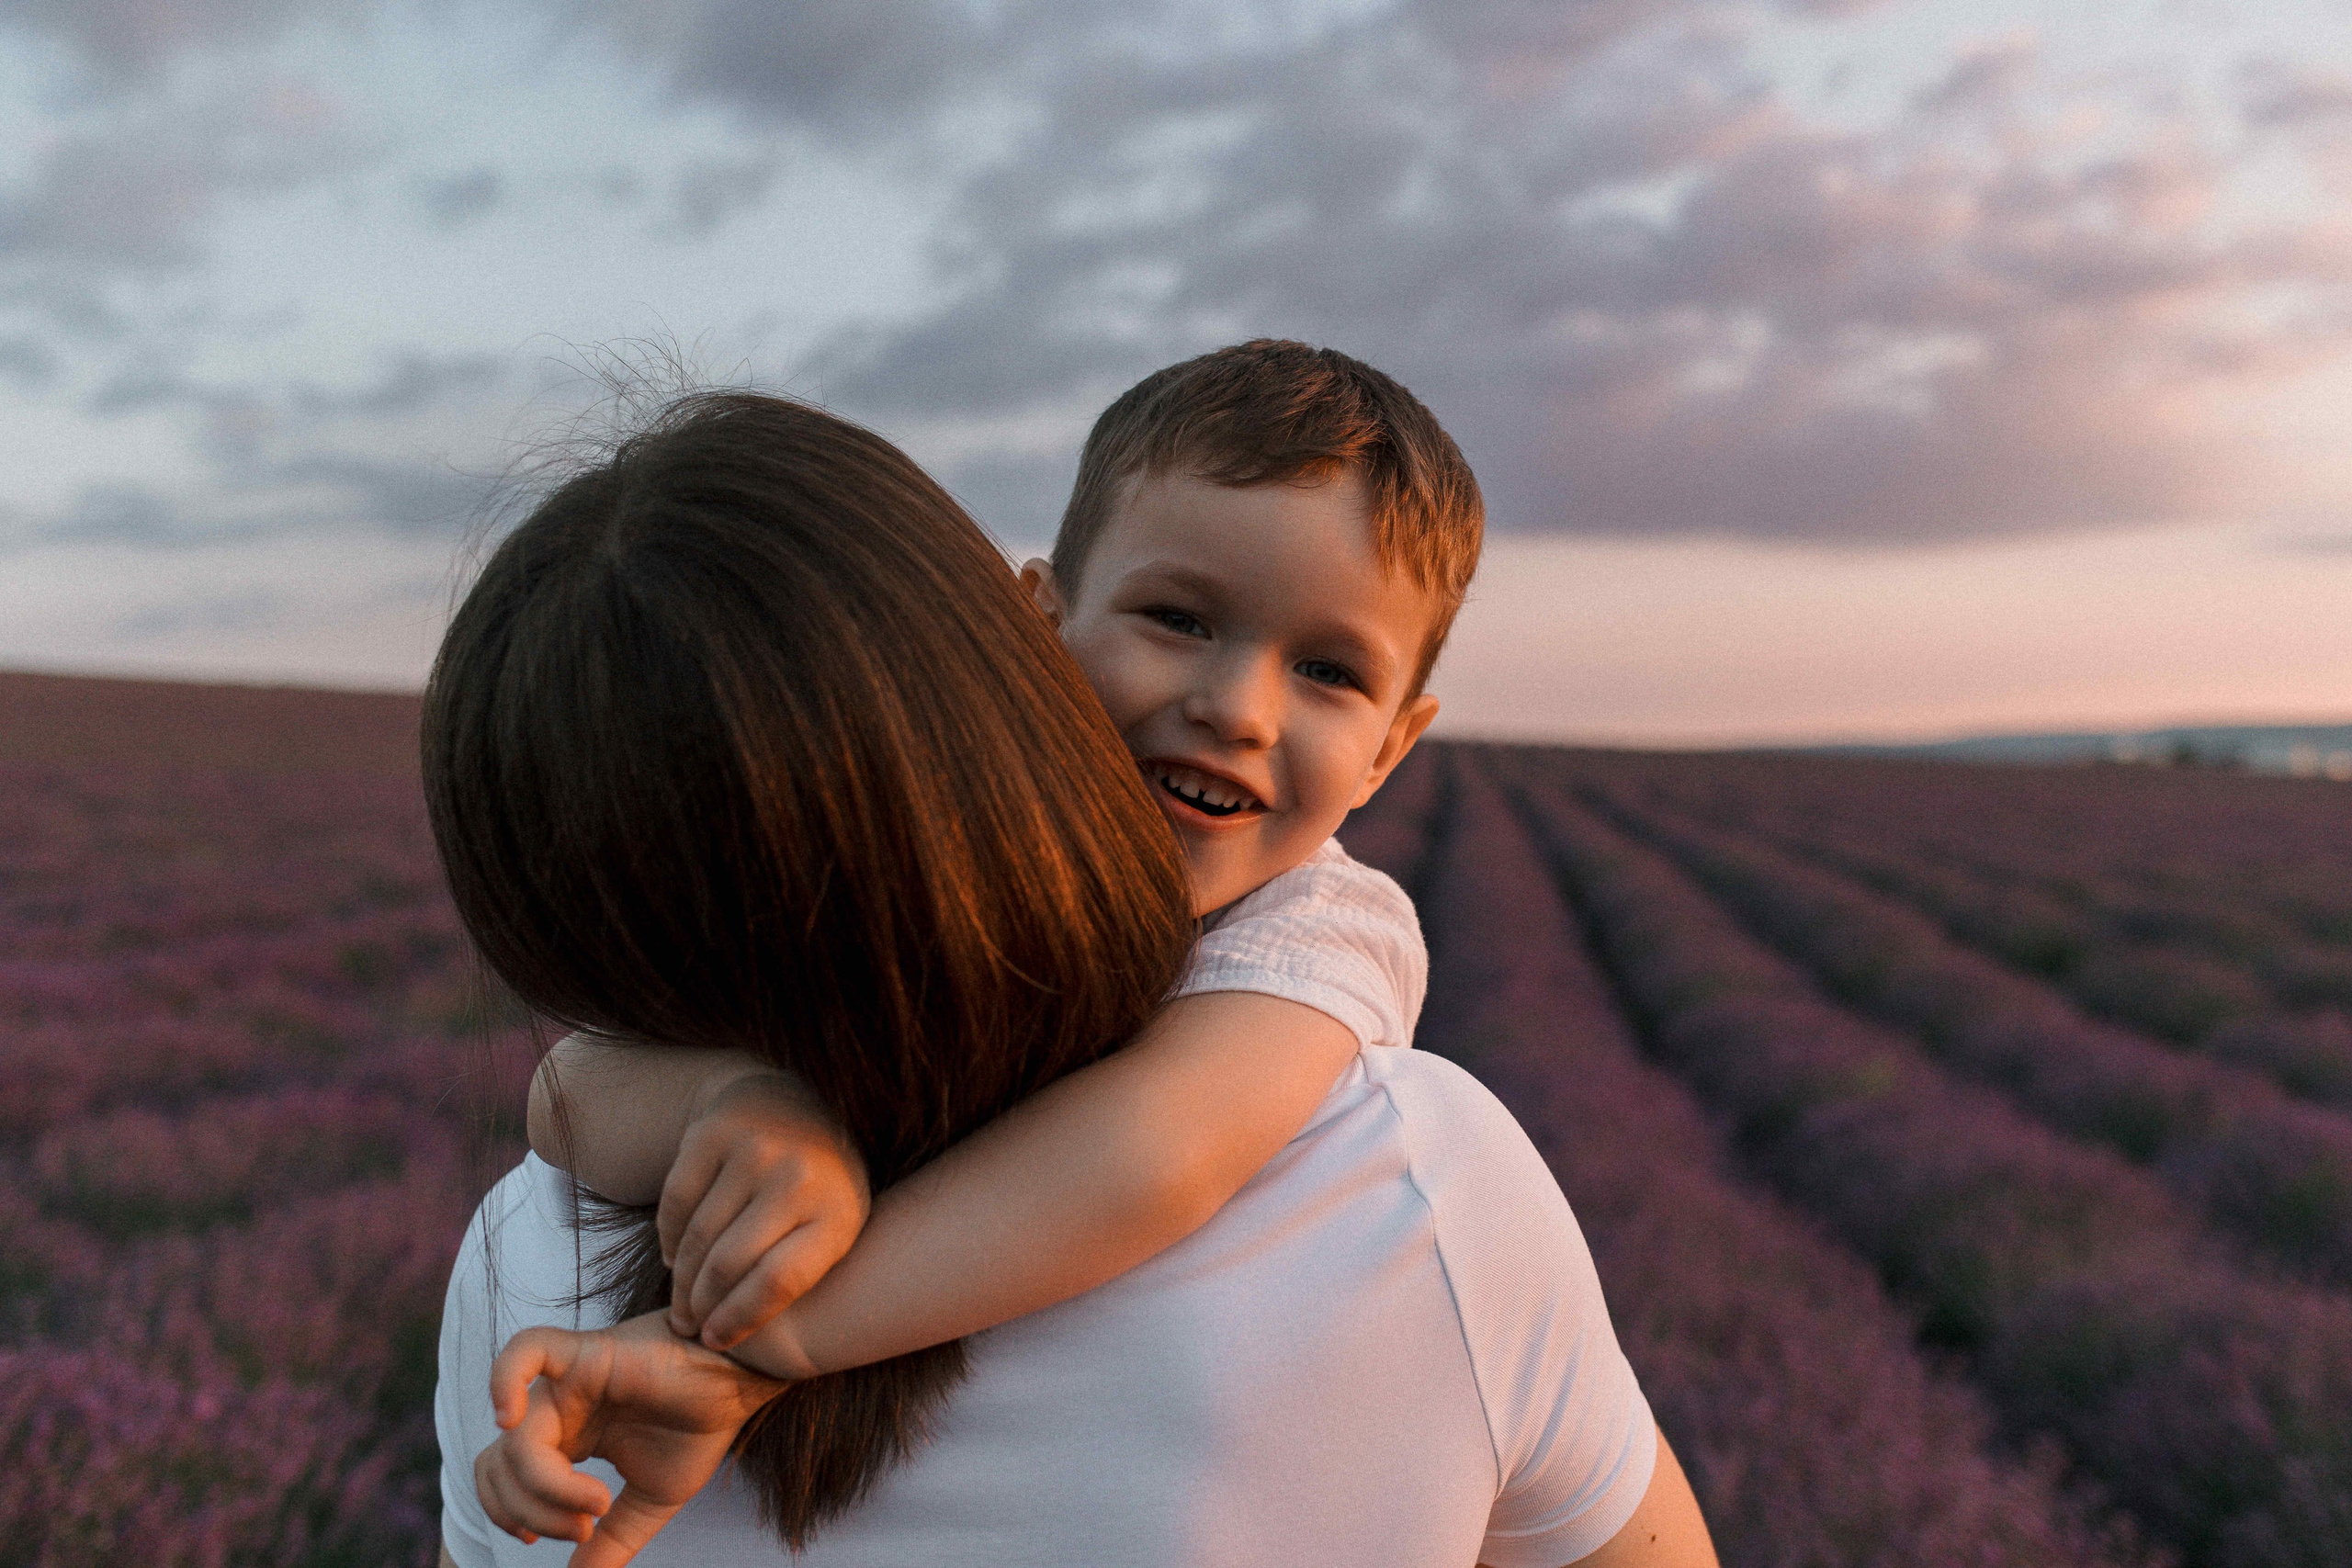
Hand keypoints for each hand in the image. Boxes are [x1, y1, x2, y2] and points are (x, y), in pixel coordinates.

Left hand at [477, 1311, 786, 1567]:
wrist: (741, 1384)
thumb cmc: (700, 1428)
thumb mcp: (649, 1500)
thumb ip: (611, 1541)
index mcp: (565, 1437)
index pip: (503, 1478)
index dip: (518, 1515)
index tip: (576, 1535)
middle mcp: (558, 1408)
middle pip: (497, 1464)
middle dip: (530, 1511)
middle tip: (586, 1528)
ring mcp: (567, 1379)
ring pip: (514, 1438)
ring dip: (544, 1488)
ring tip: (599, 1503)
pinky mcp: (585, 1352)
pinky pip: (523, 1352)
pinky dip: (502, 1384)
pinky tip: (510, 1419)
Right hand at [660, 1072, 869, 1349]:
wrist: (789, 1104)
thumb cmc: (814, 1187)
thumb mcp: (832, 1229)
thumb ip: (800, 1277)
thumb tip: (747, 1341)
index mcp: (838, 1212)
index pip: (777, 1283)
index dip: (739, 1320)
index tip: (716, 1341)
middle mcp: (799, 1176)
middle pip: (728, 1264)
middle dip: (701, 1307)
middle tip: (688, 1328)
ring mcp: (756, 1149)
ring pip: (698, 1239)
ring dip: (681, 1282)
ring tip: (680, 1305)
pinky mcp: (714, 1132)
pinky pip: (675, 1204)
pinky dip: (669, 1239)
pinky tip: (675, 1257)